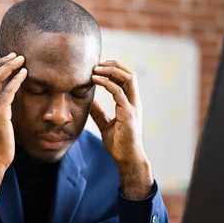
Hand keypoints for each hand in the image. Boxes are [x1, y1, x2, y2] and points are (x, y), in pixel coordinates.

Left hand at [90, 60, 153, 199]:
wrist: (127, 159)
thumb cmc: (118, 144)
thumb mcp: (105, 125)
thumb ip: (99, 113)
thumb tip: (89, 102)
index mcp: (130, 103)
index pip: (126, 79)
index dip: (114, 70)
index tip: (98, 66)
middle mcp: (134, 102)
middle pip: (129, 74)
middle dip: (113, 65)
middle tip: (96, 63)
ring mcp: (133, 106)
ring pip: (128, 78)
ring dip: (111, 70)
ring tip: (95, 68)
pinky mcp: (128, 113)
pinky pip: (118, 92)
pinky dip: (106, 82)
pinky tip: (94, 80)